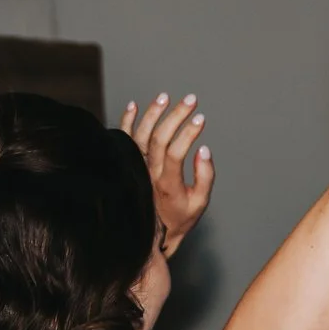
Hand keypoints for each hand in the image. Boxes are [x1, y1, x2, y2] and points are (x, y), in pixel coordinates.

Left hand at [120, 93, 214, 254]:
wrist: (150, 232)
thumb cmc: (179, 217)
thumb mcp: (199, 203)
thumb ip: (205, 177)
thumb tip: (204, 149)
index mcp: (167, 184)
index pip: (175, 152)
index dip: (188, 133)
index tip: (201, 118)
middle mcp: (148, 173)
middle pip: (159, 138)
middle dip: (176, 115)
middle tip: (191, 99)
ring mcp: (135, 167)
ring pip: (141, 135)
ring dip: (153, 113)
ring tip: (166, 96)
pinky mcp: (128, 163)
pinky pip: (124, 139)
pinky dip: (127, 121)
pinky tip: (134, 105)